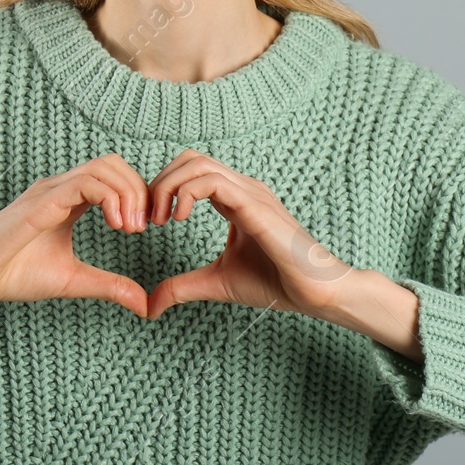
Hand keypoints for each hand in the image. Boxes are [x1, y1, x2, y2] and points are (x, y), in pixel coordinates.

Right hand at [0, 153, 152, 317]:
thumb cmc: (14, 274)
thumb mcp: (74, 280)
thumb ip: (110, 286)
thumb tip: (146, 304)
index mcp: (68, 199)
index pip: (113, 175)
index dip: (137, 193)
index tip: (146, 227)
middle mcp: (59, 188)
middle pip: (112, 163)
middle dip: (138, 189)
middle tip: (143, 226)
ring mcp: (49, 191)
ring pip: (102, 167)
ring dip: (127, 193)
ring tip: (130, 228)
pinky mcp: (40, 203)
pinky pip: (82, 184)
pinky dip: (109, 199)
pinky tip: (116, 225)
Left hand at [143, 149, 352, 320]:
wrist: (315, 292)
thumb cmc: (275, 283)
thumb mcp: (216, 283)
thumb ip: (182, 287)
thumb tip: (149, 306)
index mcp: (233, 199)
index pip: (190, 171)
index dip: (162, 189)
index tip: (149, 222)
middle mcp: (242, 188)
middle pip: (189, 158)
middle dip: (160, 182)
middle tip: (149, 219)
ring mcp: (250, 193)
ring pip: (198, 163)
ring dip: (168, 186)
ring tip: (161, 220)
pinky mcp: (256, 205)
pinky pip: (213, 182)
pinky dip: (186, 193)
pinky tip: (180, 218)